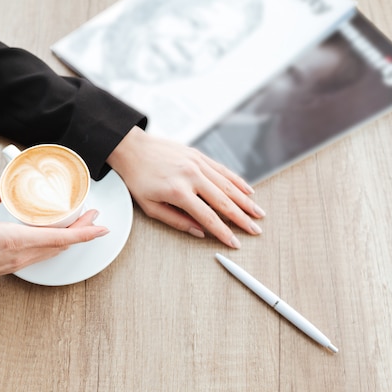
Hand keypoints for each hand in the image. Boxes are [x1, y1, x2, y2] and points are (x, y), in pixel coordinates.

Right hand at [0, 185, 108, 295]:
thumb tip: (4, 183)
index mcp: (15, 239)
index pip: (59, 236)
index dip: (84, 232)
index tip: (101, 226)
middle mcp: (22, 254)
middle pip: (63, 243)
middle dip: (83, 231)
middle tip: (95, 217)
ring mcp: (19, 262)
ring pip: (54, 250)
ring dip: (71, 237)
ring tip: (80, 223)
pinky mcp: (13, 265)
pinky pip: (43, 254)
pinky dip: (56, 243)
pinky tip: (55, 235)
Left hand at [107, 127, 264, 247]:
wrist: (132, 149)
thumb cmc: (138, 179)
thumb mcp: (150, 206)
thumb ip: (176, 221)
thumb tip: (199, 232)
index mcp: (178, 192)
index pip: (208, 217)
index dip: (224, 232)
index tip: (235, 242)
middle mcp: (192, 176)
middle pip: (224, 201)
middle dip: (242, 218)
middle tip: (256, 230)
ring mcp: (197, 164)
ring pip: (228, 185)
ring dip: (245, 201)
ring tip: (258, 213)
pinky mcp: (199, 155)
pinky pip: (223, 170)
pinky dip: (237, 181)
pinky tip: (248, 191)